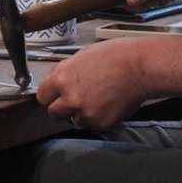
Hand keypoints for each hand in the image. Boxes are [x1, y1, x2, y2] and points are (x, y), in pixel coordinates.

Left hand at [36, 38, 151, 129]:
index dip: (50, 96)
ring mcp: (87, 113)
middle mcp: (71, 99)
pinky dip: (98, 118)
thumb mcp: (78, 58)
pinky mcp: (102, 123)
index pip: (42, 97)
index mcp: (61, 80)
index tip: (55, 96)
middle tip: (75, 100)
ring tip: (96, 99)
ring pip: (74, 121)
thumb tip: (53, 84)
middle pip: (54, 113)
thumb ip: (62, 74)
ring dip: (81, 114)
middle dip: (62, 108)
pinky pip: (93, 125)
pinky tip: (107, 104)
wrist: (139, 68)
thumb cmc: (112, 57)